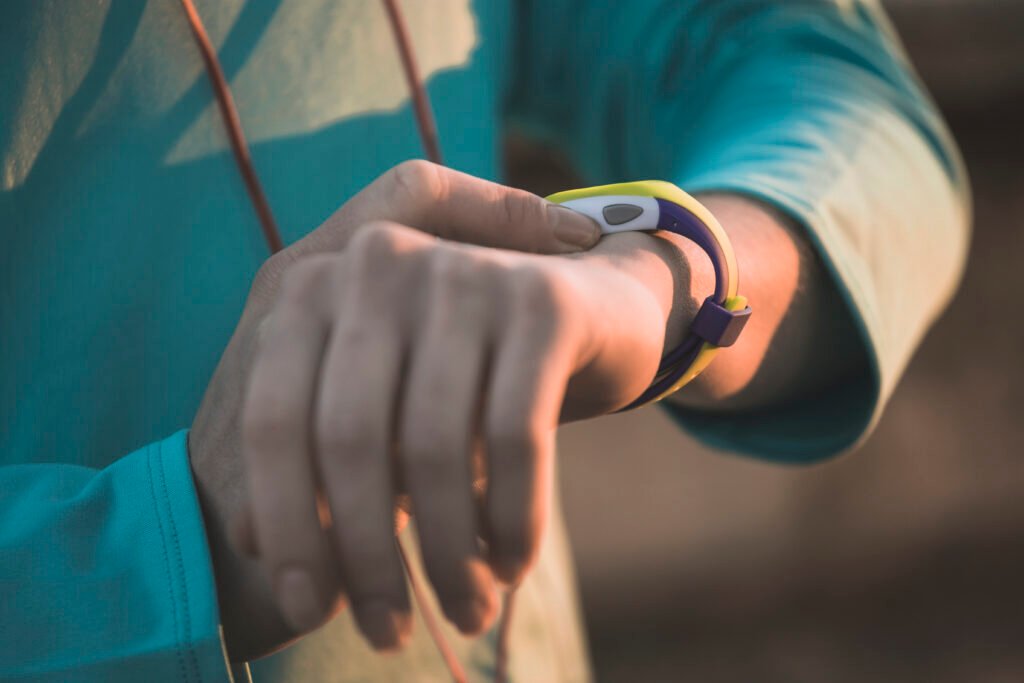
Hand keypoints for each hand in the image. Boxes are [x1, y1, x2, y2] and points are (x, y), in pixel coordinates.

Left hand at [187, 161, 602, 660]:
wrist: (577, 306)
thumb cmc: (451, 368)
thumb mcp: (370, 398)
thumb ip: (306, 453)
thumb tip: (246, 542)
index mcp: (313, 285)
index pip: (273, 420)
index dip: (287, 524)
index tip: (311, 608)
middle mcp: (379, 264)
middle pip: (349, 439)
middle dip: (367, 556)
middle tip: (388, 632)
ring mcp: (462, 275)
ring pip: (434, 448)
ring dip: (447, 555)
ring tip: (464, 611)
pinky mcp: (541, 302)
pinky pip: (514, 435)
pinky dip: (514, 517)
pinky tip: (512, 564)